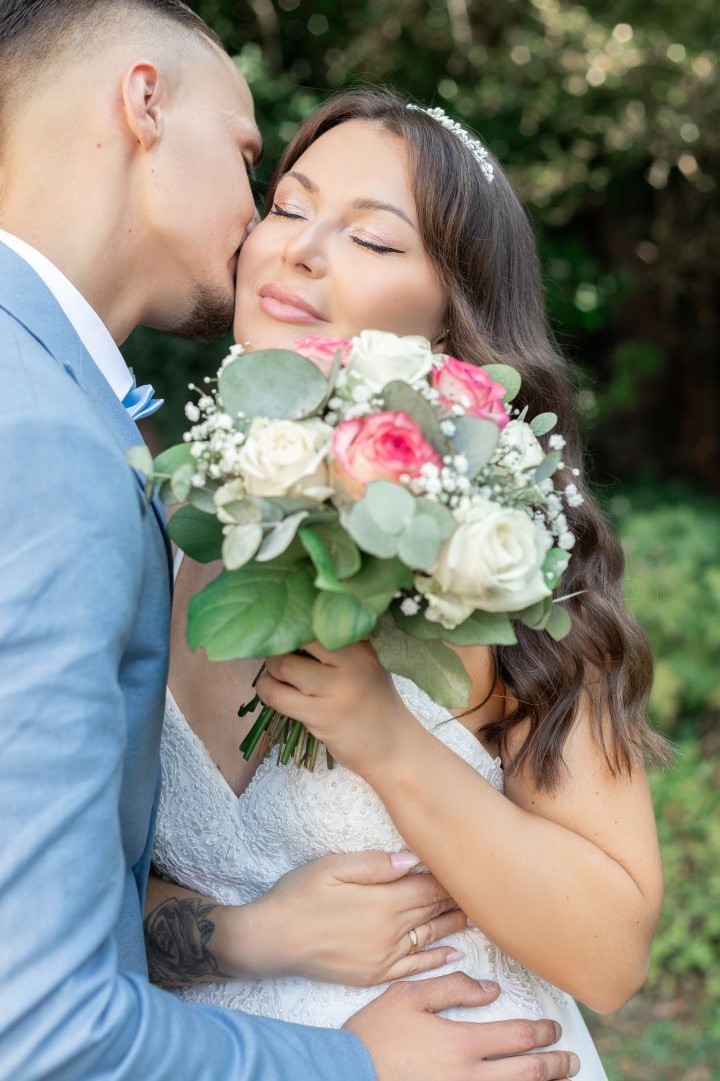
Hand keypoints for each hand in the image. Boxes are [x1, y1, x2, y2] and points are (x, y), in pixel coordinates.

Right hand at [235, 850, 468, 984]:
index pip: (427, 886)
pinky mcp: (374, 974)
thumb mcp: (333, 866)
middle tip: (477, 888)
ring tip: (473, 916)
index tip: (464, 865)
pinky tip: (451, 954)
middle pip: (432, 910)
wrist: (272, 939)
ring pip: (429, 938)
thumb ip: (375, 863)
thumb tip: (412, 859)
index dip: (446, 876)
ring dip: (452, 925)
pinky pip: (414, 968)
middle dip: (454, 898)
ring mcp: (384, 956)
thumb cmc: (299, 895)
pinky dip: (436, 960)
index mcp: (383, 900)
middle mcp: (390, 931)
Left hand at [256, 641, 418, 773]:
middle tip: (280, 656)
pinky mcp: (320, 716)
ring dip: (270, 670)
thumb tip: (294, 629)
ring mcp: (335, 690)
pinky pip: (278, 696)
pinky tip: (272, 691)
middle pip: (298, 640)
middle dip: (281, 647)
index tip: (291, 636)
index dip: (297, 627)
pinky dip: (266, 690)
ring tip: (276, 675)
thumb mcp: (368, 665)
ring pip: (283, 666)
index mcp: (362, 647)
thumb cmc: (376, 703)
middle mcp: (351, 663)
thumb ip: (341, 647)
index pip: (318, 624)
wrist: (393, 748)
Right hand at [345, 974, 580, 1080]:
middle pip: (527, 1074)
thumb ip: (451, 988)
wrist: (346, 1074)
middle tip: (571, 1059)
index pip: (517, 1038)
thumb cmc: (374, 1036)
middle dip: (555, 1065)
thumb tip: (488, 990)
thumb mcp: (408, 995)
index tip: (553, 1028)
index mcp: (461, 1044)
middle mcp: (469, 1078)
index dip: (542, 1033)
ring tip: (560, 1080)